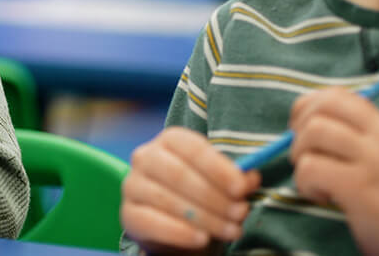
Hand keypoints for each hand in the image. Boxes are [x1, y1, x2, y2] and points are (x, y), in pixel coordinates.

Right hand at [121, 127, 259, 252]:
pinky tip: (202, 238)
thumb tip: (250, 177)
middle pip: (179, 174)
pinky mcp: (128, 214)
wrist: (175, 224)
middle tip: (241, 213)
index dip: (218, 168)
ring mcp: (133, 185)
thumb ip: (235, 178)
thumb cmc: (200, 195)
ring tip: (231, 230)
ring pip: (167, 199)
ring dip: (205, 218)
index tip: (242, 188)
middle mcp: (145, 157)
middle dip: (215, 196)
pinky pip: (152, 222)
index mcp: (169, 140)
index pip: (192, 147)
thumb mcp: (220, 183)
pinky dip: (180, 232)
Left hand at [290, 88, 378, 254]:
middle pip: (320, 109)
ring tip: (316, 180)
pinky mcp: (360, 186)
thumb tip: (301, 119)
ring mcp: (373, 161)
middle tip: (305, 157)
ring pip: (311, 134)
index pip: (335, 95)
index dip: (307, 108)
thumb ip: (351, 135)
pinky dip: (305, 184)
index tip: (301, 130)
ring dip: (301, 158)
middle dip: (299, 131)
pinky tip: (322, 197)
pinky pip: (310, 168)